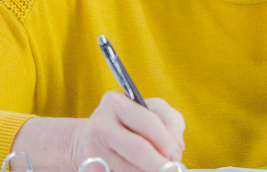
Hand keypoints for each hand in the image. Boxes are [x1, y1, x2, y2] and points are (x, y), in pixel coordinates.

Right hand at [69, 91, 184, 171]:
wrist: (90, 138)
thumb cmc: (129, 122)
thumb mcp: (152, 110)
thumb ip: (170, 122)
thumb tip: (177, 148)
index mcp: (115, 103)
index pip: (148, 123)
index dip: (166, 142)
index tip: (177, 156)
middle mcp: (100, 124)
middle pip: (137, 149)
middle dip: (159, 163)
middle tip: (173, 170)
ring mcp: (91, 149)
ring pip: (127, 169)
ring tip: (156, 170)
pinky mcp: (89, 168)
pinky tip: (138, 171)